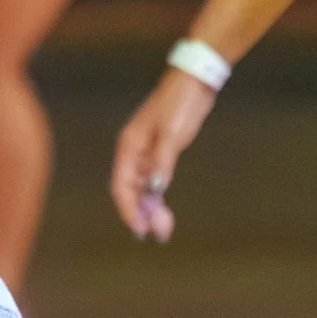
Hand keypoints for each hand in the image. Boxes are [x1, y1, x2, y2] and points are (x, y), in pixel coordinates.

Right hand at [111, 67, 218, 241]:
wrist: (194, 83)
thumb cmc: (179, 104)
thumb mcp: (171, 134)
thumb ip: (162, 162)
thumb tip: (155, 190)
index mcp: (129, 147)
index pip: (121, 186)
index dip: (128, 210)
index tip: (139, 229)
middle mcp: (134, 153)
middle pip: (130, 191)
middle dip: (141, 214)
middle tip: (158, 234)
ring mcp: (147, 154)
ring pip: (142, 190)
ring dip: (150, 210)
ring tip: (164, 229)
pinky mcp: (162, 154)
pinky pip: (154, 183)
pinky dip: (158, 198)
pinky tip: (165, 212)